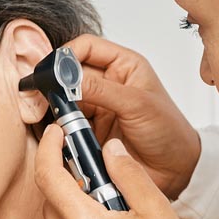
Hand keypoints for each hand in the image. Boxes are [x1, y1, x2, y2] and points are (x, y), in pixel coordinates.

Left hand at [35, 125, 202, 218]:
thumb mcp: (156, 210)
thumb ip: (128, 174)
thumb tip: (109, 150)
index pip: (48, 177)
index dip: (48, 149)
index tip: (56, 134)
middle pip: (53, 204)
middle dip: (68, 183)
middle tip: (97, 175)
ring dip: (78, 215)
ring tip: (115, 215)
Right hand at [65, 35, 201, 199]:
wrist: (175, 171)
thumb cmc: (169, 132)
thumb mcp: (137, 105)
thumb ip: (101, 90)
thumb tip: (68, 79)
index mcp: (123, 65)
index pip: (86, 47)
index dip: (66, 54)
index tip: (51, 70)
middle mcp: (108, 83)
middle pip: (69, 73)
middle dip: (55, 83)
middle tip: (43, 95)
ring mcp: (97, 107)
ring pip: (65, 99)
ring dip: (58, 108)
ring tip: (59, 118)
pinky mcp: (90, 130)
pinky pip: (67, 124)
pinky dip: (61, 128)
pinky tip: (62, 133)